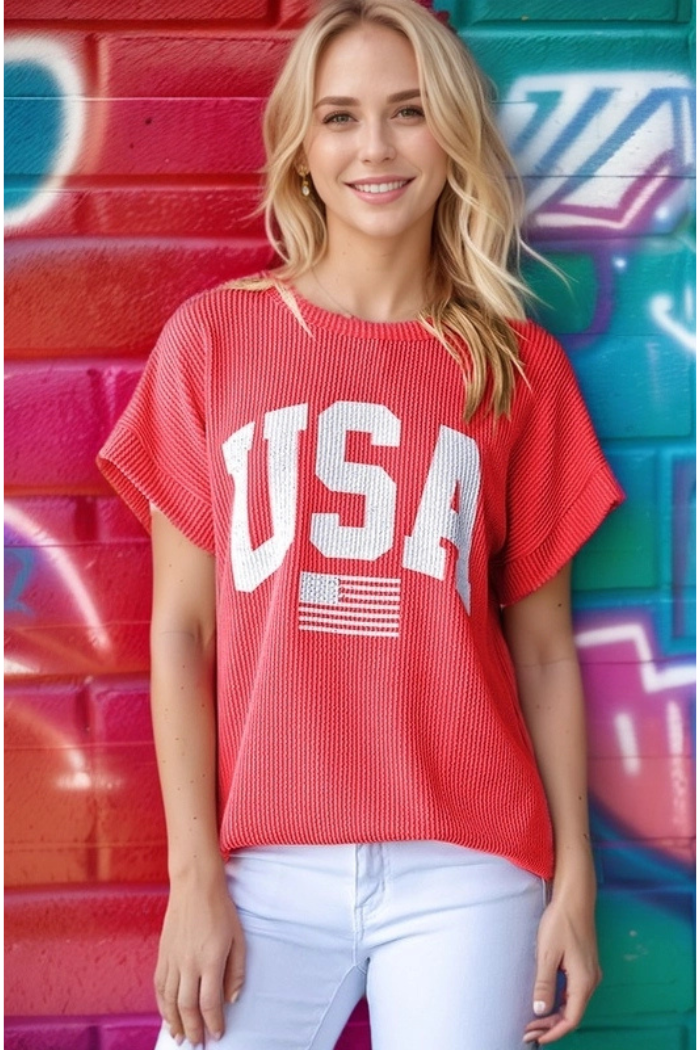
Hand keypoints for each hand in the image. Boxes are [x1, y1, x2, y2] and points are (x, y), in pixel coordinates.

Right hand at [155, 870, 245, 1045]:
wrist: (194, 886)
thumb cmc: (221, 910)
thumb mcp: (238, 938)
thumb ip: (236, 972)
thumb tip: (232, 999)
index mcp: (211, 960)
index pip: (209, 1003)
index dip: (213, 1022)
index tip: (217, 1034)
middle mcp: (188, 963)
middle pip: (187, 1007)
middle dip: (193, 1029)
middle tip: (197, 1043)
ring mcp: (172, 959)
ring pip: (170, 1000)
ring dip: (174, 1022)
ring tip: (179, 1037)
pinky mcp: (163, 954)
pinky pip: (159, 986)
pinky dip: (162, 1004)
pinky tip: (167, 1014)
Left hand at [523, 893, 601, 1043]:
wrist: (575, 898)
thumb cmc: (560, 923)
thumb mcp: (547, 954)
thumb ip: (544, 984)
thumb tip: (540, 1011)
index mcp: (584, 981)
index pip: (571, 1019)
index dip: (553, 1032)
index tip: (535, 1038)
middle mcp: (591, 980)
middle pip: (573, 1013)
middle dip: (551, 1025)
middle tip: (529, 1030)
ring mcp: (590, 972)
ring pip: (574, 1003)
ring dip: (555, 1014)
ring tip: (534, 1020)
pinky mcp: (585, 965)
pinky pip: (574, 991)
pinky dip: (560, 1001)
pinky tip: (547, 1000)